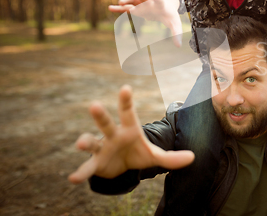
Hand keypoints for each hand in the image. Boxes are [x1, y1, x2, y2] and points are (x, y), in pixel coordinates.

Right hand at [68, 85, 193, 183]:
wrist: (122, 167)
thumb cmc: (138, 153)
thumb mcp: (155, 156)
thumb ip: (172, 157)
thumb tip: (193, 157)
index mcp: (129, 129)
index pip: (128, 112)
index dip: (126, 100)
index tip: (126, 87)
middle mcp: (113, 135)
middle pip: (105, 123)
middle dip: (100, 115)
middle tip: (93, 105)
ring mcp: (101, 148)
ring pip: (91, 141)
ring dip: (85, 142)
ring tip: (80, 145)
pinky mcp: (95, 164)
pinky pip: (87, 167)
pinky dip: (81, 173)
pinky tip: (73, 179)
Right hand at [110, 0, 182, 46]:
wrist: (166, 5)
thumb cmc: (170, 14)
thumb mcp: (174, 23)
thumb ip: (176, 33)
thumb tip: (179, 46)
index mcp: (159, 3)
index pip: (158, 0)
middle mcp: (149, 1)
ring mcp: (141, 2)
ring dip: (126, 0)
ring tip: (120, 3)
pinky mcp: (136, 6)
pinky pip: (126, 6)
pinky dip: (119, 8)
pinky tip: (110, 8)